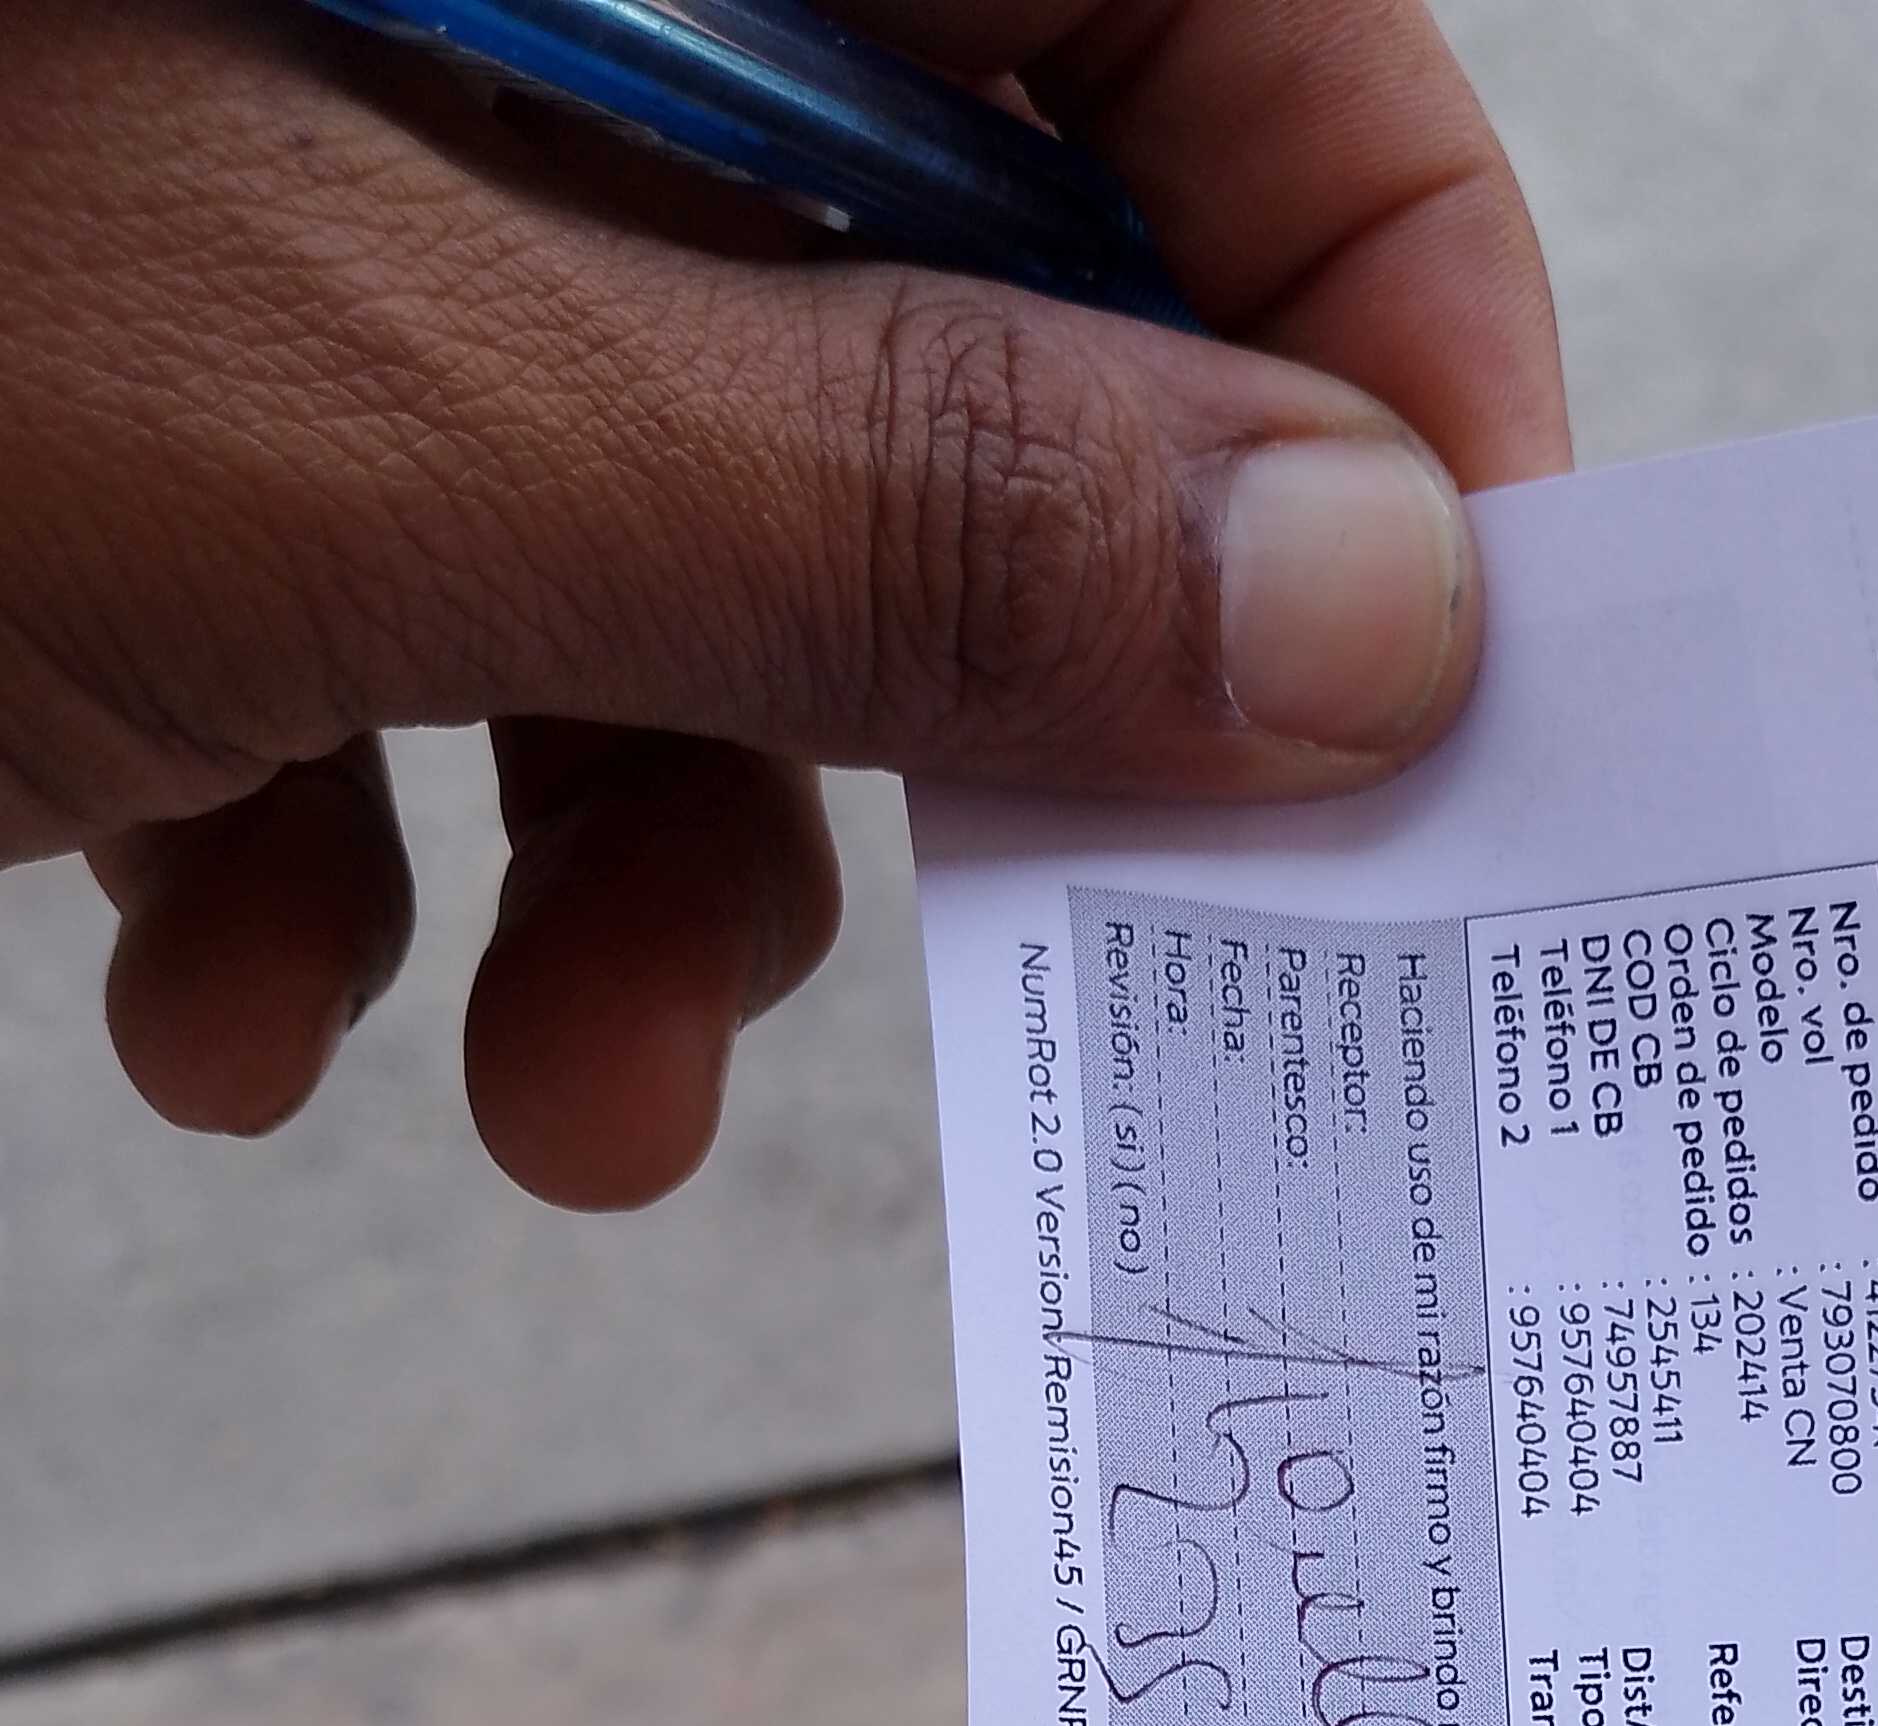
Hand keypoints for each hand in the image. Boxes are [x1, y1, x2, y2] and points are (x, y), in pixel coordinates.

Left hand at [0, 0, 1565, 1205]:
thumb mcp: (350, 425)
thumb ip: (878, 503)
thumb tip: (1371, 609)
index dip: (1356, 301)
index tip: (1422, 663)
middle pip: (933, 312)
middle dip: (944, 703)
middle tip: (1045, 935)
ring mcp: (301, 189)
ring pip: (668, 537)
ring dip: (647, 874)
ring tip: (554, 1082)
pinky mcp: (153, 403)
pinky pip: (389, 622)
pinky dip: (357, 854)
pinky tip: (225, 987)